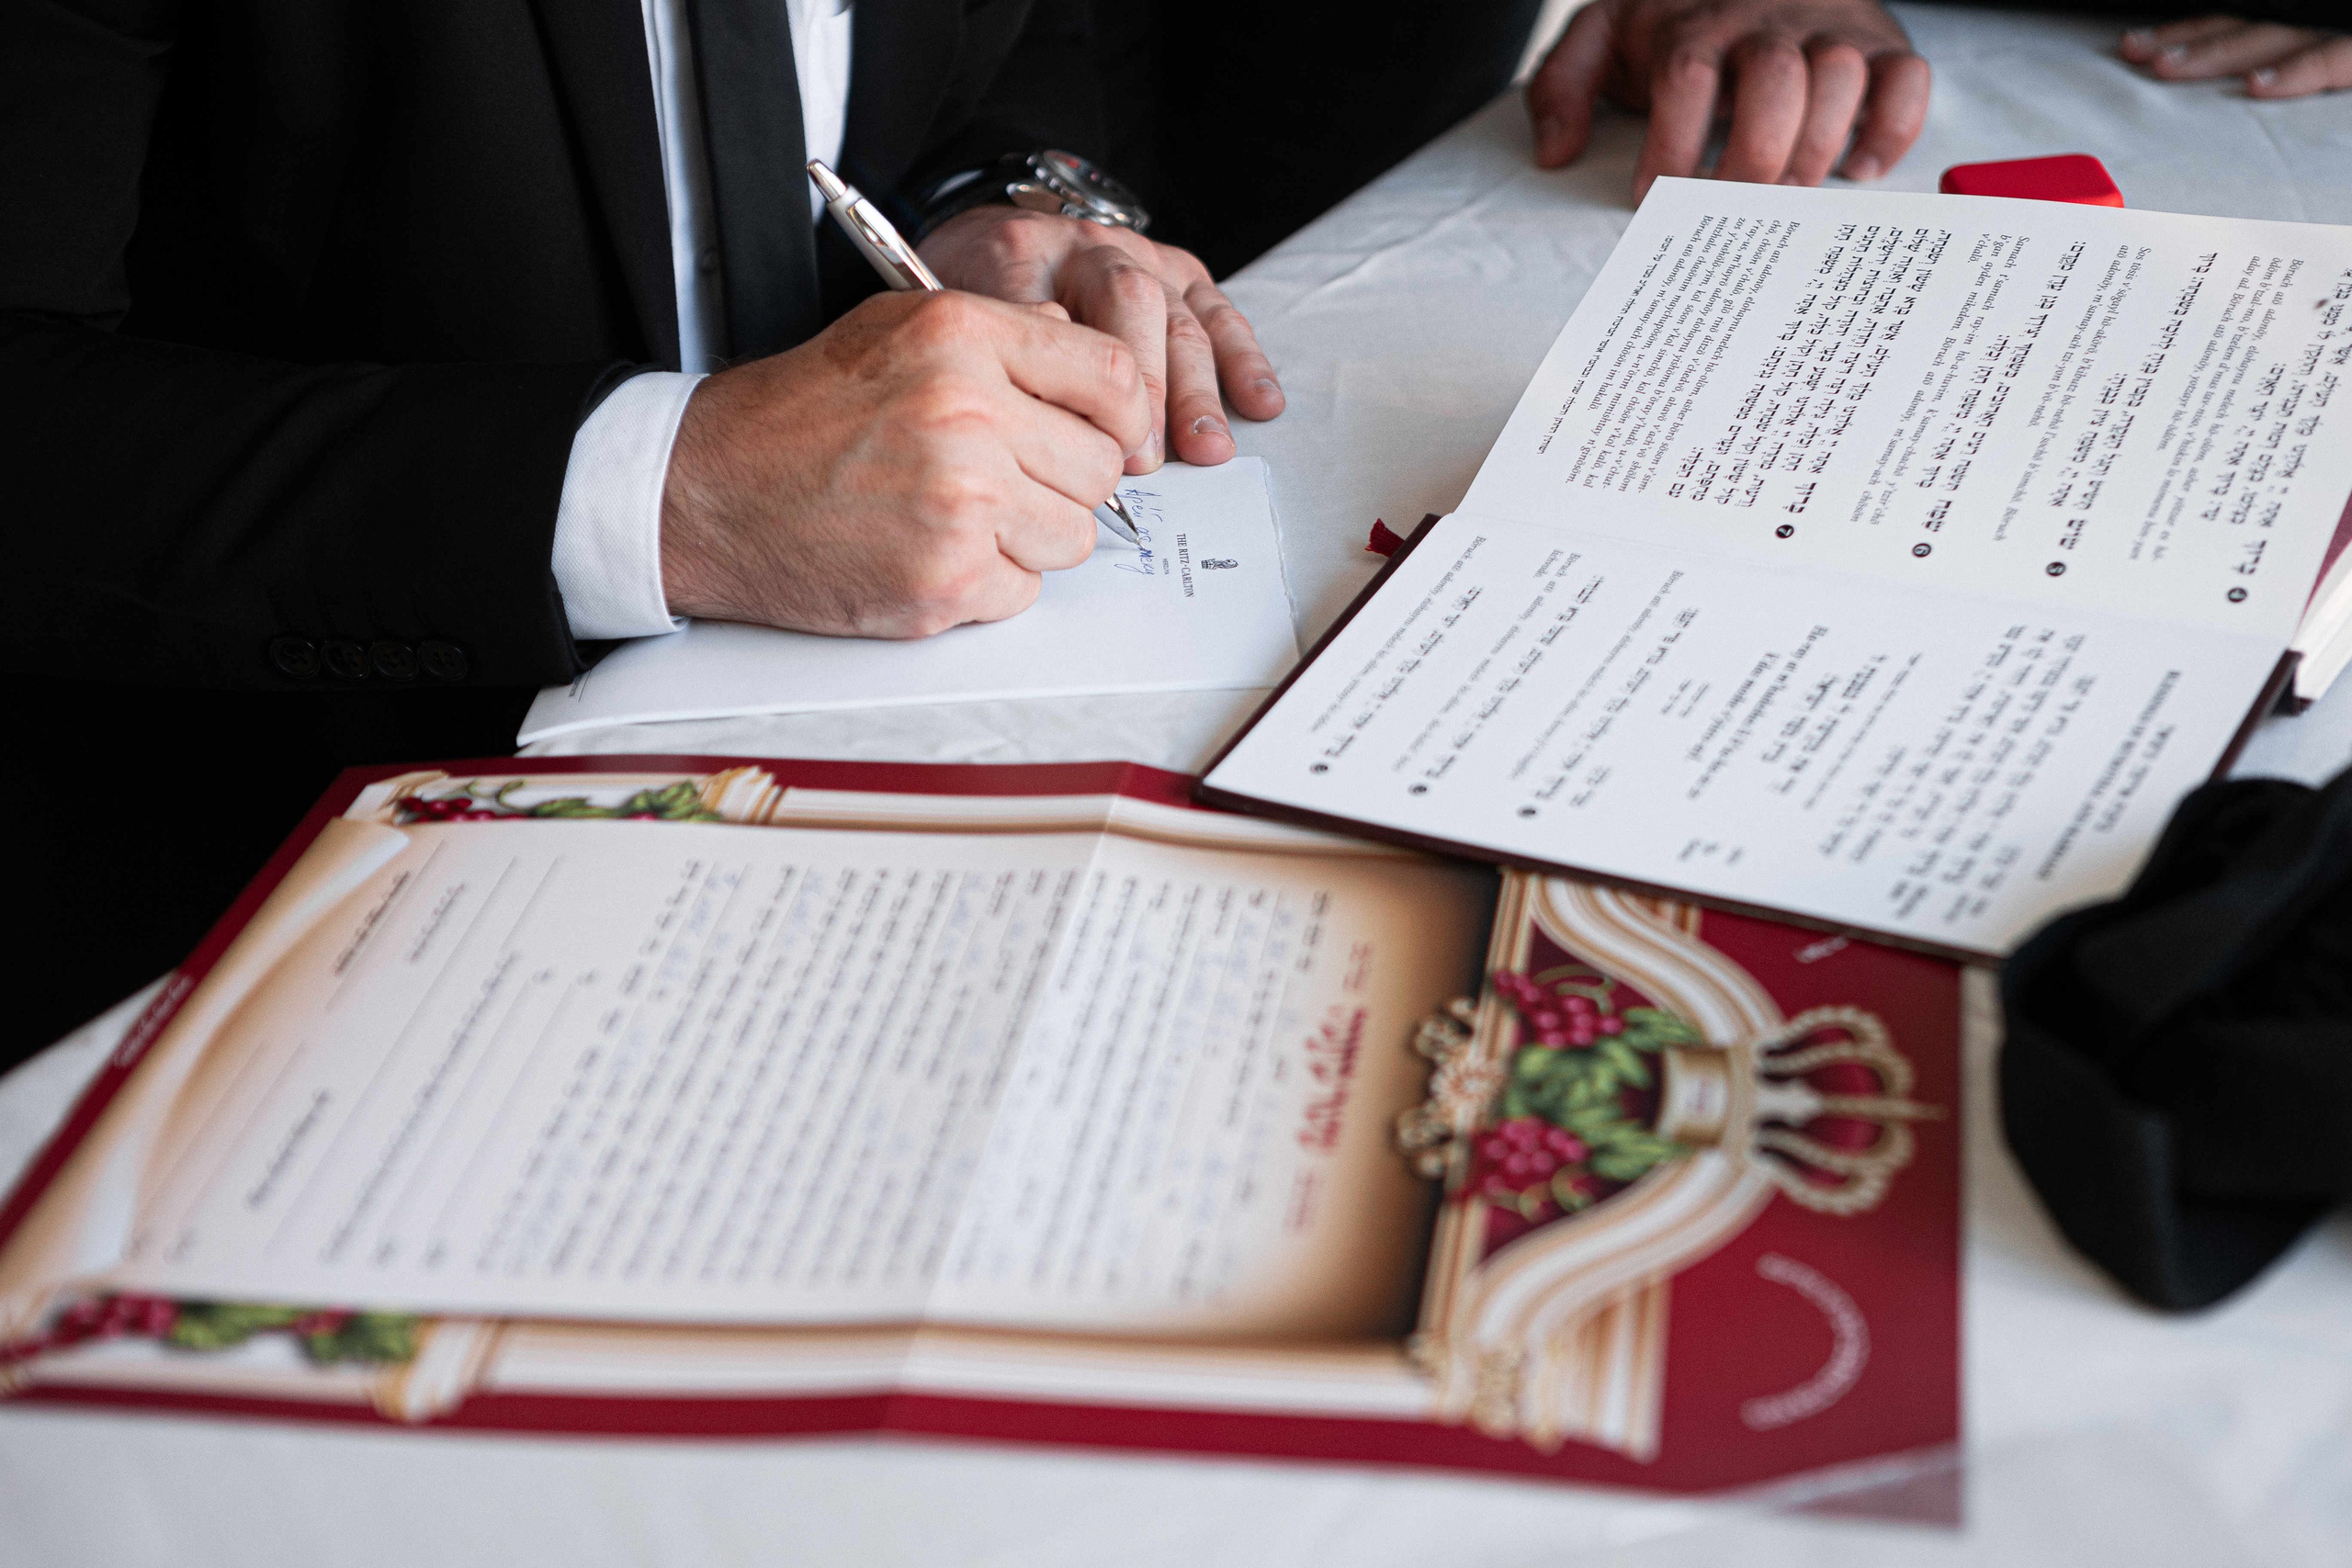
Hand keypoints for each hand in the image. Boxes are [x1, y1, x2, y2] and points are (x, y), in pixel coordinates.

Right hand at [658, 289, 1149, 637]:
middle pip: (1101, 469)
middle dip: (1063, 483)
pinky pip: (1024, 593)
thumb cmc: (795, 417)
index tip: (1101, 434)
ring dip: (1029, 539)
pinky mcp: (944, 580)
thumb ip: (998, 335)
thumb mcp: (894, 332)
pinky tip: (928, 552)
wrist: (704, 495)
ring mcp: (958, 502)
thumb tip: (1078, 346)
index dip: (1121, 416)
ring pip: (1072, 538)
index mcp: (960, 337)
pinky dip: (987, 585)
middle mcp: (967, 413)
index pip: (1113, 378)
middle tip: (1002, 481)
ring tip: (956, 516)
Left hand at [918, 206, 1284, 473]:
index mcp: (1018, 253)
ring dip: (1197, 389)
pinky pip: (1218, 311)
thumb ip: (980, 360)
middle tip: (1145, 458)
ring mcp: (1139, 256)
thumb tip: (1030, 432)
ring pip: (1179, 316)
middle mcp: (1086, 247)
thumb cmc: (968, 296)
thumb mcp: (944, 321)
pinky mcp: (1178, 271)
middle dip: (1145, 387)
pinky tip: (1260, 402)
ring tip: (1206, 448)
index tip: (1083, 439)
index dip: (1075, 379)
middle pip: (1131, 304)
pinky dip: (1243, 359)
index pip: (1056, 311)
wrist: (986, 239)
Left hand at [1526, 0, 1931, 202]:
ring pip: (1840, 76)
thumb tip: (1554, 152)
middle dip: (1754, 155)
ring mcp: (1828, 28)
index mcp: (1695, 23)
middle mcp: (1767, 20)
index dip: (1671, 141)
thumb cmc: (1673, 19)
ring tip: (1789, 197)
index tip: (1653, 196)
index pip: (1686, 74)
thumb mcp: (1604, 36)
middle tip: (1736, 210)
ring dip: (1817, 147)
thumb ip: (1565, 86)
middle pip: (1773, 79)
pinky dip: (1892, 129)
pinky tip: (1857, 170)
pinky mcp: (1881, 41)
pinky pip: (1907, 79)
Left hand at [2120, 16, 2351, 97]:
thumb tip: (2243, 71)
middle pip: (2243, 20)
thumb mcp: (2319, 31)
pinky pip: (2334, 56)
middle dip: (2185, 39)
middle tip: (2135, 55)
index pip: (2236, 14)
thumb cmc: (2347, 33)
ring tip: (2168, 68)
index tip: (2139, 44)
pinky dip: (2296, 71)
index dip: (2187, 27)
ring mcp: (2339, 20)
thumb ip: (2291, 45)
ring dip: (2219, 52)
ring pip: (2273, 35)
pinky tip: (2257, 86)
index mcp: (2302, 10)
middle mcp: (2315, 9)